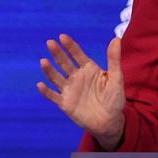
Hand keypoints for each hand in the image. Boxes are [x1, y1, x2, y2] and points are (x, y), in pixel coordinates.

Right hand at [37, 34, 125, 149]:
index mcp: (89, 69)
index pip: (77, 54)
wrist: (110, 121)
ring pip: (56, 77)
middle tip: (50, 42)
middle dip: (57, 53)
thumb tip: (116, 39)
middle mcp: (77, 77)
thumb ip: (114, 60)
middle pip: (64, 63)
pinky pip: (54, 96)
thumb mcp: (116, 78)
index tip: (62, 36)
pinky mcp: (65, 103)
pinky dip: (46, 91)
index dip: (70, 45)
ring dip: (49, 70)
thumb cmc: (114, 98)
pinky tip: (41, 84)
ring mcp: (70, 89)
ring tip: (43, 61)